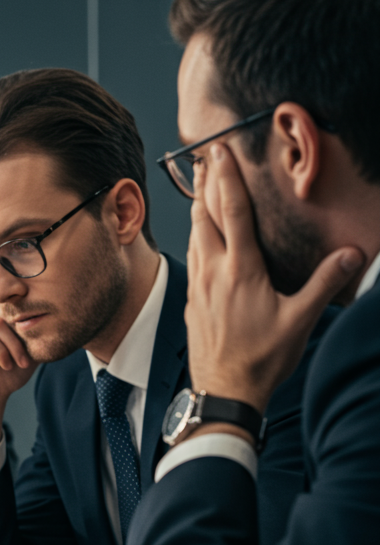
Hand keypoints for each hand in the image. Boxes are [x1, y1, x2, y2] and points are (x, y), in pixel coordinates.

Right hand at [0, 297, 36, 459]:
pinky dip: (0, 352)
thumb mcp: (30, 349)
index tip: (35, 333)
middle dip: (22, 334)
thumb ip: (38, 330)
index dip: (27, 310)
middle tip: (28, 357)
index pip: (13, 297)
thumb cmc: (10, 372)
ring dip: (13, 346)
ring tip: (20, 363)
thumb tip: (56, 312)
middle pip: (7, 310)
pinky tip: (6, 364)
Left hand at [186, 145, 363, 412]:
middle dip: (207, 183)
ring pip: (194, 235)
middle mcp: (214, 272)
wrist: (224, 392)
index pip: (233, 212)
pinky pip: (191, 258)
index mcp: (241, 270)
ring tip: (200, 186)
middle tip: (206, 158)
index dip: (228, 178)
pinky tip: (199, 237)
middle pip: (205, 216)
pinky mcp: (193, 301)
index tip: (221, 152)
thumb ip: (325, 284)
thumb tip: (353, 255)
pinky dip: (195, 237)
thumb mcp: (300, 321)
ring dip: (198, 207)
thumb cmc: (262, 359)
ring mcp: (199, 286)